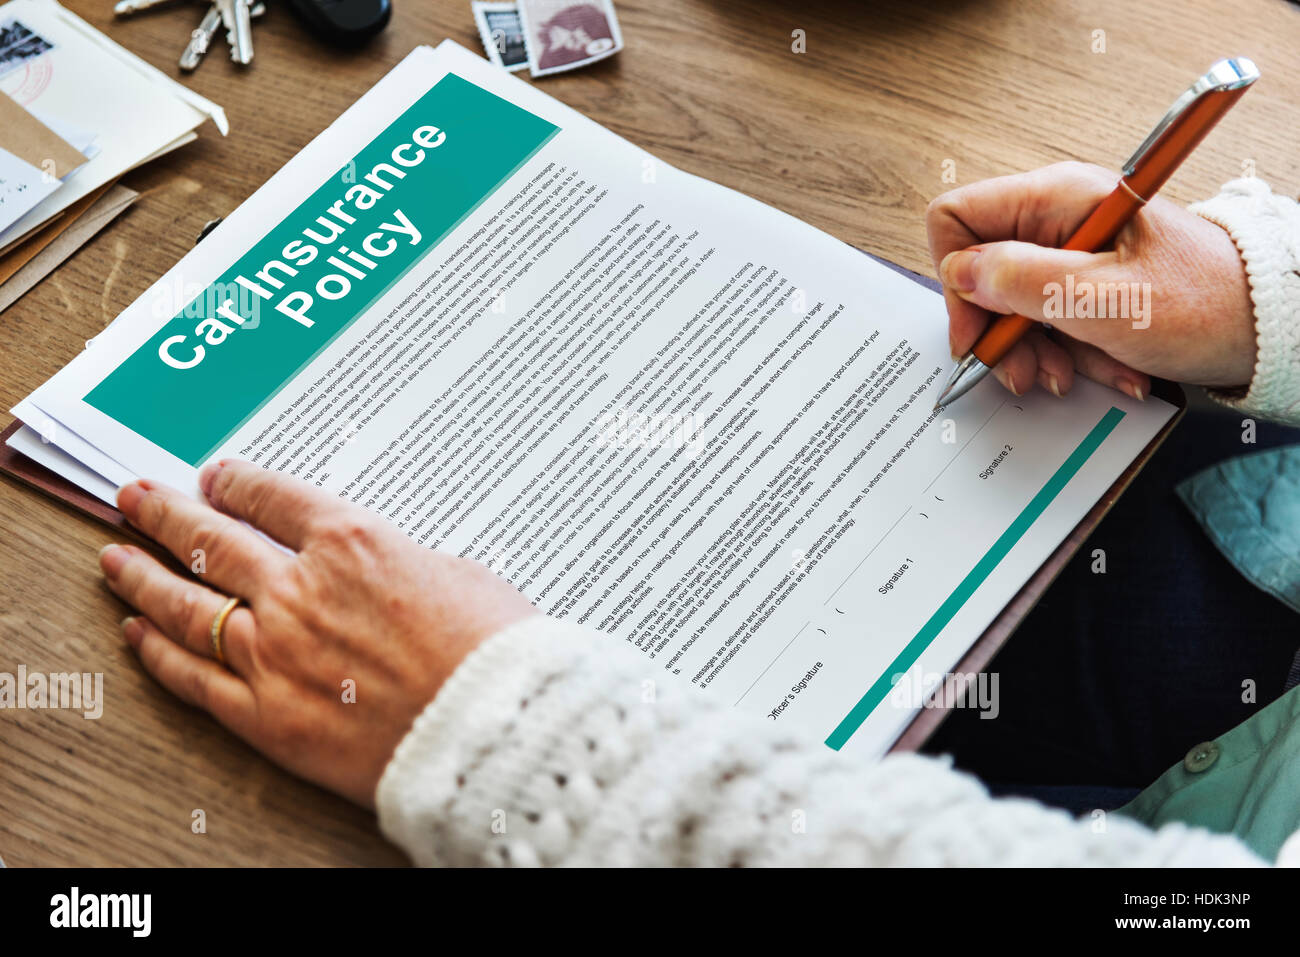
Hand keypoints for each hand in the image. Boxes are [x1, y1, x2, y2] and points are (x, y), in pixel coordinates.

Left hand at [98, 461, 536, 807]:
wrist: (492, 727)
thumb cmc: (492, 650)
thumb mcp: (458, 573)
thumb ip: (399, 563)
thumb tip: (377, 570)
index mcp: (351, 542)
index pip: (272, 497)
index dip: (236, 483)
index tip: (215, 477)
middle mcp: (299, 589)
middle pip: (212, 540)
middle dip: (166, 514)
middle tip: (135, 498)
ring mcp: (274, 653)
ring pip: (187, 604)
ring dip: (143, 576)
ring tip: (116, 559)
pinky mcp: (266, 716)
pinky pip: (196, 678)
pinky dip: (160, 653)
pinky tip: (138, 634)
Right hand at [926, 161, 1257, 398]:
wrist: (1270, 325)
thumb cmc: (1206, 303)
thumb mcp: (1105, 300)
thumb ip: (1024, 282)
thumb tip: (962, 274)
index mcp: (1057, 199)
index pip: (957, 218)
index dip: (957, 279)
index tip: (978, 332)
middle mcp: (1057, 218)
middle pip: (983, 272)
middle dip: (1001, 332)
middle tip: (1027, 371)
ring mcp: (1072, 251)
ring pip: (1014, 306)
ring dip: (1040, 352)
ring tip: (1076, 375)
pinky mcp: (1088, 282)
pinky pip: (1051, 321)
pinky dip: (1072, 353)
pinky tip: (1107, 369)